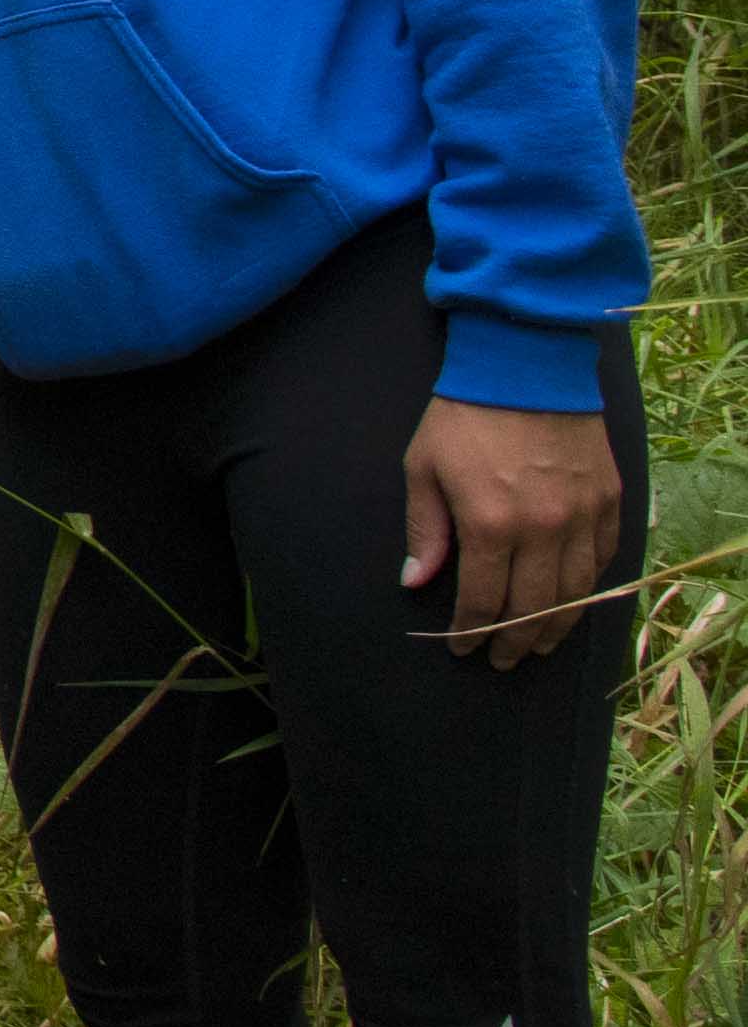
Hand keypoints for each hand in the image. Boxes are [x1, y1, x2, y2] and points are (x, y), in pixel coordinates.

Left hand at [402, 395, 623, 666]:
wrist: (526, 365)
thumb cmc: (463, 414)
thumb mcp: (423, 467)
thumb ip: (423, 529)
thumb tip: (416, 581)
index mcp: (491, 523)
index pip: (485, 601)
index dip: (472, 632)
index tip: (463, 648)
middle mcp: (545, 528)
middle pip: (535, 608)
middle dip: (516, 642)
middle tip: (504, 661)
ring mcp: (584, 515)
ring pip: (577, 592)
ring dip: (558, 626)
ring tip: (540, 645)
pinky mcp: (612, 499)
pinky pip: (605, 558)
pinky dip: (589, 586)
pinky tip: (574, 599)